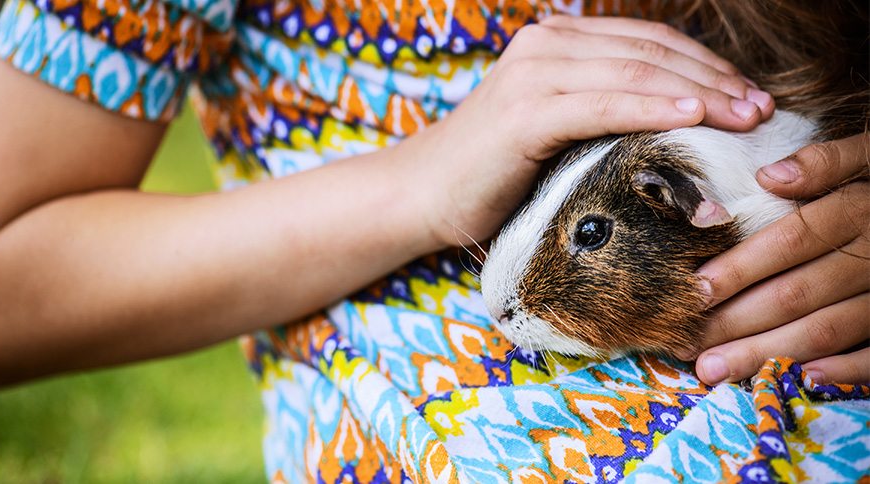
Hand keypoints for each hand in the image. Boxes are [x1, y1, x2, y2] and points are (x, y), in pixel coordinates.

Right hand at [399, 16, 773, 247]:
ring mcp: (534, 74)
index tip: (747, 96)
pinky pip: (603, 104)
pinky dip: (652, 107)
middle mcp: (546, 45)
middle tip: (759, 108)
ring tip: (742, 116)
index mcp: (557, 42)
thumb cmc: (494, 170)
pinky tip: (691, 116)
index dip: (705, 64)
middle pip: (650, 51)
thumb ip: (602, 109)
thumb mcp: (556, 128)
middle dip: (714, 78)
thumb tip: (674, 122)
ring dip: (698, 92)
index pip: (648, 42)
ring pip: (634, 71)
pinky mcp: (525, 113)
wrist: (424, 193)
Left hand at [689, 133, 868, 384]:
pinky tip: (799, 378)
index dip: (741, 267)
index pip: (789, 241)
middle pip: (797, 293)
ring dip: (766, 352)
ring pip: (826, 329)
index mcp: (858, 210)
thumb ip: (827, 160)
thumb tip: (770, 177)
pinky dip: (842, 370)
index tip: (695, 290)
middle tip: (685, 344)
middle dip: (736, 322)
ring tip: (714, 370)